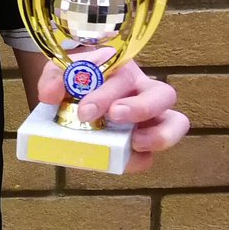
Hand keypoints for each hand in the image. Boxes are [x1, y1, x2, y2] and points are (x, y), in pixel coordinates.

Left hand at [37, 48, 189, 173]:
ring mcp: (149, 119)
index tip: (86, 110)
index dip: (108, 92)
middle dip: (140, 107)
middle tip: (114, 117)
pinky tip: (123, 159)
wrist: (68, 98)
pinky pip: (153, 155)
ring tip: (135, 143)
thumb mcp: (59, 72)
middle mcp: (143, 91)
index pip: (126, 74)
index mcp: (124, 69)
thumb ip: (53, 77)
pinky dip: (141, 159)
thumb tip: (51, 95)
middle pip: (163, 94)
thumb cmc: (72, 80)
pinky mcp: (142, 146)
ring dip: (160, 135)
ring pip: (177, 122)